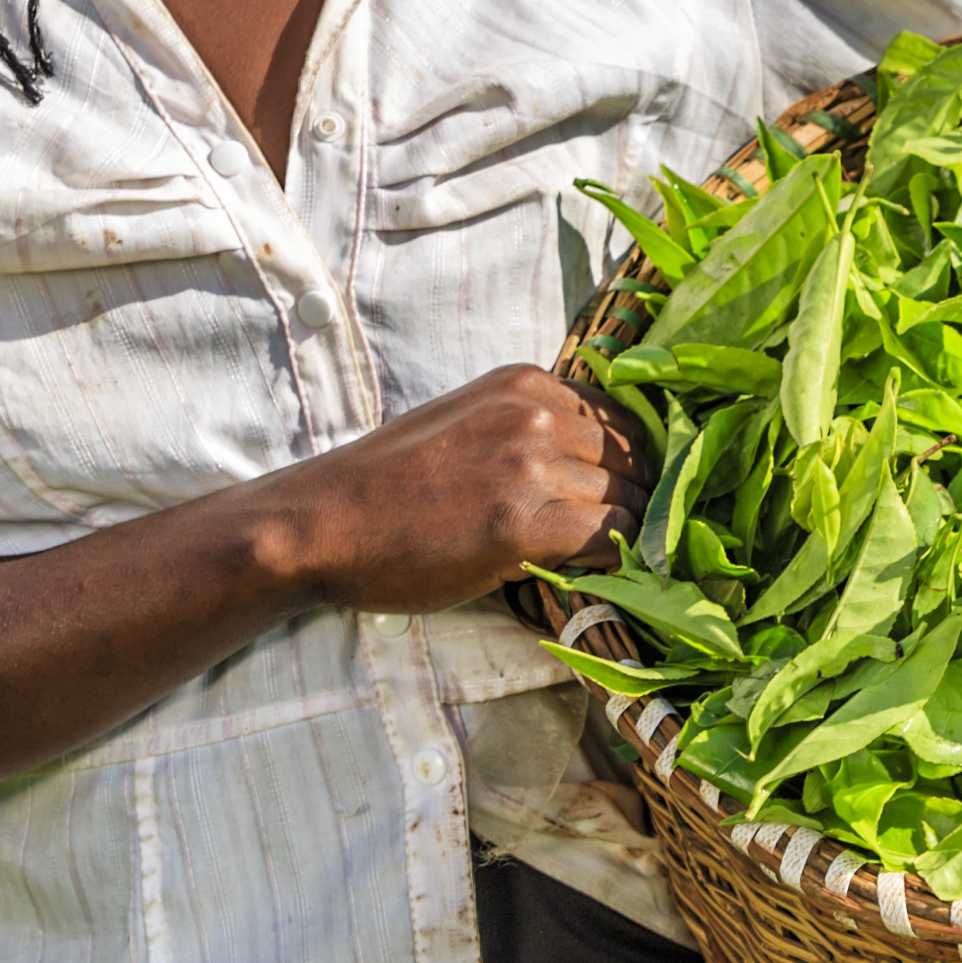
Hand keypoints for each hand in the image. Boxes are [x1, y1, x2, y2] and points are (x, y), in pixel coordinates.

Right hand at [268, 364, 649, 615]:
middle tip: (626, 545)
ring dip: (627, 538)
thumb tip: (599, 471)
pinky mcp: (522, 524)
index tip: (625, 504)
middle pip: (634, 461)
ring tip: (607, 566)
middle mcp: (534, 414)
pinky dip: (618, 563)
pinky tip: (597, 578)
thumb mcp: (467, 427)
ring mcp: (529, 465)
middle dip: (638, 504)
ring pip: (629, 502)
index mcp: (523, 384)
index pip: (622, 421)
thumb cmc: (388, 488)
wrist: (323, 524)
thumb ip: (530, 433)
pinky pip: (612, 541)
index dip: (632, 469)